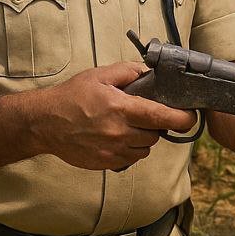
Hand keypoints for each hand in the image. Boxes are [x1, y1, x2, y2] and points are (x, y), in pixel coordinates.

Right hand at [32, 63, 197, 170]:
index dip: (183, 118)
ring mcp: (112, 151)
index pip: (164, 117)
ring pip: (145, 149)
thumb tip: (151, 73)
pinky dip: (129, 149)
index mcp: (122, 109)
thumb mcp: (100, 75)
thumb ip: (129, 71)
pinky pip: (130, 158)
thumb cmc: (72, 97)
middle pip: (156, 135)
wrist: (44, 123)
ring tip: (126, 126)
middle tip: (142, 115)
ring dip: (142, 139)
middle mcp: (119, 133)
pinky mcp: (105, 163)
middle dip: (155, 125)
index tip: (190, 116)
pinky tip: (116, 137)